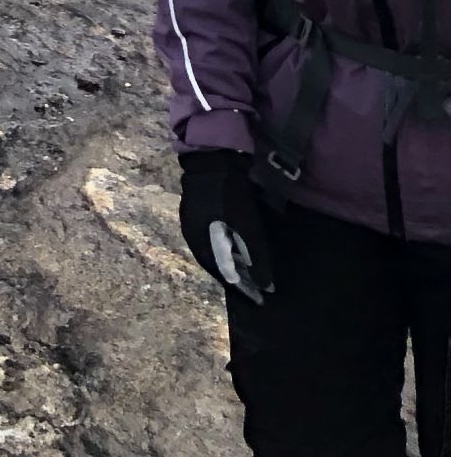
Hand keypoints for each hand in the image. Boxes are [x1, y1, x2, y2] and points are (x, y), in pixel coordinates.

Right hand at [178, 150, 273, 301]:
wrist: (211, 156)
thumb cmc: (229, 192)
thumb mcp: (246, 225)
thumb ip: (255, 256)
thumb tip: (266, 286)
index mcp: (202, 243)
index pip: (226, 274)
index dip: (245, 288)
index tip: (262, 300)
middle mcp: (193, 237)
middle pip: (217, 267)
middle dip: (238, 281)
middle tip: (256, 292)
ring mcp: (192, 223)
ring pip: (213, 255)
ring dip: (231, 267)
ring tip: (249, 275)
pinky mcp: (196, 213)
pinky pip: (211, 242)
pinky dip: (225, 252)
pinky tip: (236, 252)